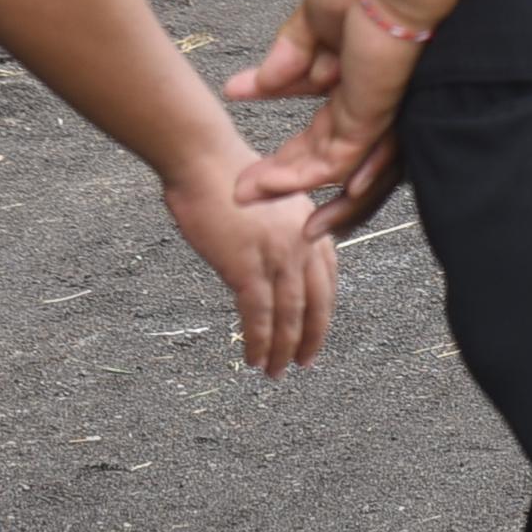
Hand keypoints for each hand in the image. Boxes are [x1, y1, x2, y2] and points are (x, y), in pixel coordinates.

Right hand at [163, 142, 335, 375]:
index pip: (328, 277)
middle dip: (312, 336)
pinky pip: (259, 315)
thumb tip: (267, 257)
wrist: (204, 160)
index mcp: (309, 225)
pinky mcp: (248, 267)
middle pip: (316, 301)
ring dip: (283, 348)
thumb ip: (277, 230)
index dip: (323, 308)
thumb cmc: (225, 174)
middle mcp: (302, 242)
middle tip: (304, 362)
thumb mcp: (270, 201)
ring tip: (275, 371)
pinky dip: (258, 341)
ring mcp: (278, 256)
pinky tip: (253, 358)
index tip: (318, 328)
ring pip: (290, 315)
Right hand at [226, 0, 425, 240]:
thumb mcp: (314, 20)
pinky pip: (335, 162)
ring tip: (244, 194)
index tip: (235, 100)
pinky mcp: (370, 123)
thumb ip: (289, 54)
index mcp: (356, 74)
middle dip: (278, 170)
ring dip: (283, 182)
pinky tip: (268, 183)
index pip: (312, 106)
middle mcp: (365, 100)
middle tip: (241, 186)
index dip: (275, 107)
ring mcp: (369, 115)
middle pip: (318, 149)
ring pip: (324, 165)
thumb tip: (256, 83)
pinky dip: (300, 177)